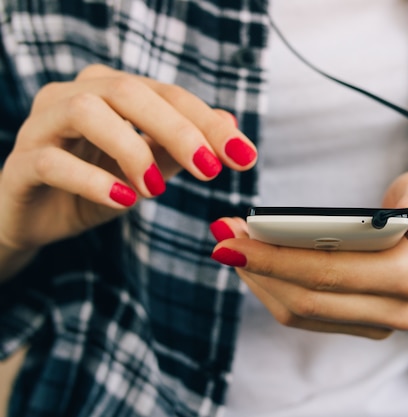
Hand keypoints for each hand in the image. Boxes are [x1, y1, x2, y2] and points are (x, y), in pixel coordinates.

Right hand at [0, 64, 256, 277]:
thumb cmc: (95, 188)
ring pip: (85, 111)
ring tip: (157, 189)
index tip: (245, 157)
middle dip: (178, 130)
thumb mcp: (146, 170)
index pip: (167, 94)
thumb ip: (180, 147)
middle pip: (129, 92)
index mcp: (110, 91)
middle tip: (210, 171)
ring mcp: (41, 125)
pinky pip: (52, 160)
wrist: (37, 218)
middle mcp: (74, 95)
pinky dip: (93, 181)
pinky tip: (124, 200)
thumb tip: (231, 123)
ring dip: (131, 149)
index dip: (208, 123)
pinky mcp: (20, 162)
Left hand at [210, 171, 407, 336]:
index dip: (276, 256)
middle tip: (220, 238)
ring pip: (301, 313)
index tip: (232, 235)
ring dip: (259, 281)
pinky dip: (274, 291)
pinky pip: (306, 317)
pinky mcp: (362, 327)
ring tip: (232, 248)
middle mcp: (396, 310)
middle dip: (257, 268)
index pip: (329, 271)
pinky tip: (255, 266)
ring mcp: (378, 325)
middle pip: (307, 298)